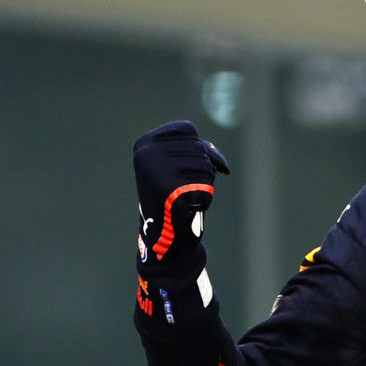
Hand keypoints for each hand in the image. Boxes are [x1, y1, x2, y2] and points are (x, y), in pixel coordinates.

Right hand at [133, 120, 229, 271]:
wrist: (163, 236)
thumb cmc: (173, 196)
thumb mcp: (177, 165)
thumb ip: (198, 150)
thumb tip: (220, 163)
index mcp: (144, 144)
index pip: (186, 128)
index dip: (197, 146)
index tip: (185, 168)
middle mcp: (147, 154)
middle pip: (198, 147)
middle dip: (202, 168)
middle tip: (184, 188)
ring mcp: (156, 171)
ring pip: (205, 166)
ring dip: (204, 183)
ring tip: (185, 197)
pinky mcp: (170, 189)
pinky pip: (206, 184)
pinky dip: (204, 197)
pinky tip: (188, 206)